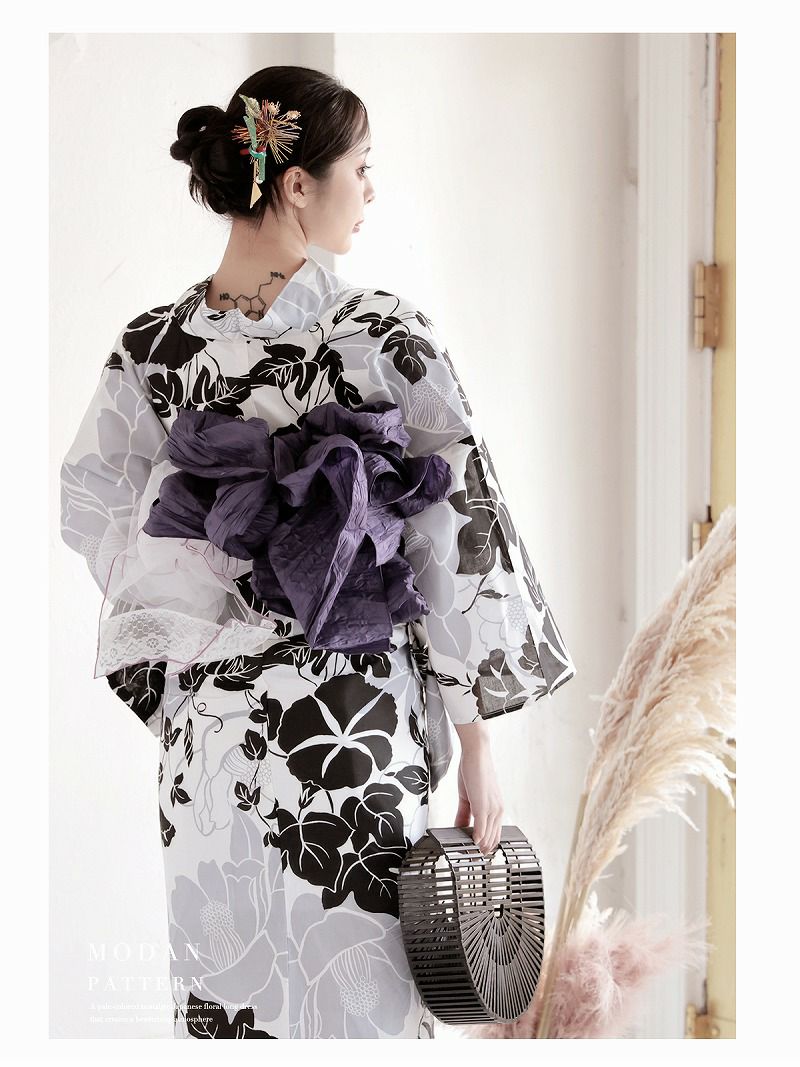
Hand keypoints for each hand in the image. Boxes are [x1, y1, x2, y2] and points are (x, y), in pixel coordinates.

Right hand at [453, 729, 503, 854]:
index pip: (493, 836)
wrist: (476, 755)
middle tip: (468, 858)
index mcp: (496, 809)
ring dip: (476, 848)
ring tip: (465, 855)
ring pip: (487, 838)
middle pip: (491, 840)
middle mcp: (498, 811)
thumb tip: (460, 828)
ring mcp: (492, 810)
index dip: (484, 847)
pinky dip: (474, 840)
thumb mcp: (468, 797)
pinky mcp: (483, 807)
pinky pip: (481, 830)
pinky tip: (468, 845)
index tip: (473, 854)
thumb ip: (464, 814)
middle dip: (479, 852)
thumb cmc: (473, 772)